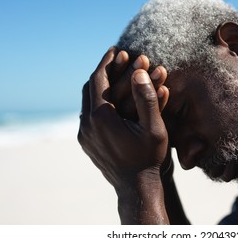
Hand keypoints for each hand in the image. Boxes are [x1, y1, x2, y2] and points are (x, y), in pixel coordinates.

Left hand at [78, 47, 169, 192]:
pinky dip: (97, 100)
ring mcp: (84, 134)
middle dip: (104, 70)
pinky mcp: (86, 142)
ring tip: (112, 74)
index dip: (107, 62)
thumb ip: (146, 99)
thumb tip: (139, 73)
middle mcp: (86, 124)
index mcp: (100, 117)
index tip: (116, 50)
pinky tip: (109, 97)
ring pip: (86, 101)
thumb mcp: (154, 128)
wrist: (136, 187)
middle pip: (89, 87)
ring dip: (99, 85)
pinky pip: (87, 114)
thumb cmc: (148, 157)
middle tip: (116, 58)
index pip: (98, 79)